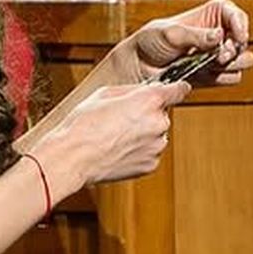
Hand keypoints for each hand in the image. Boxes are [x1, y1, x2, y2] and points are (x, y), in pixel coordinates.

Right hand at [39, 78, 184, 193]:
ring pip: (155, 134)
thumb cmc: (84, 125)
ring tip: (115, 136)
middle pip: (161, 113)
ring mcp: (156, 146)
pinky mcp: (150, 164)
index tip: (177, 90)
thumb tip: (144, 91)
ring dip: (142, 133)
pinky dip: (138, 150)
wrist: (74, 157)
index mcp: (149, 101)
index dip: (176, 89)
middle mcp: (158, 123)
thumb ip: (132, 90)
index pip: (178, 90)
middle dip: (146, 114)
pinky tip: (118, 149)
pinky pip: (149, 152)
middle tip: (121, 118)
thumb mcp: (105, 93)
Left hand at [125, 0, 252, 86]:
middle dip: (234, 50)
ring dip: (230, 65)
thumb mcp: (170, 34)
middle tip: (218, 56)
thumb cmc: (150, 42)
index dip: (241, 25)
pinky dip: (221, 78)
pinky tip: (204, 74)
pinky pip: (232, 78)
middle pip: (243, 41)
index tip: (238, 37)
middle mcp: (217, 34)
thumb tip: (217, 36)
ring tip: (209, 64)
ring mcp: (217, 55)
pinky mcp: (215, 74)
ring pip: (243, 61)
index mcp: (210, 15)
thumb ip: (195, 36)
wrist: (139, 67)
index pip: (236, 15)